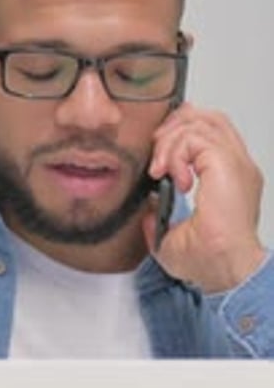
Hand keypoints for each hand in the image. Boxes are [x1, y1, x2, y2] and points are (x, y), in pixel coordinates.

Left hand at [143, 103, 265, 292]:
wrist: (227, 271)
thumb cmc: (212, 261)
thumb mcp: (173, 238)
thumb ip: (160, 218)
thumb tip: (149, 207)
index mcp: (231, 179)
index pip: (211, 133)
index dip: (182, 133)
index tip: (161, 158)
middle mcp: (237, 166)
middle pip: (208, 117)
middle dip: (174, 127)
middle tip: (157, 158)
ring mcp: (235, 163)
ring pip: (200, 122)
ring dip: (170, 142)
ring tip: (161, 170)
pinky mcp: (226, 166)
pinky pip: (195, 138)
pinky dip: (175, 152)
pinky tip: (172, 177)